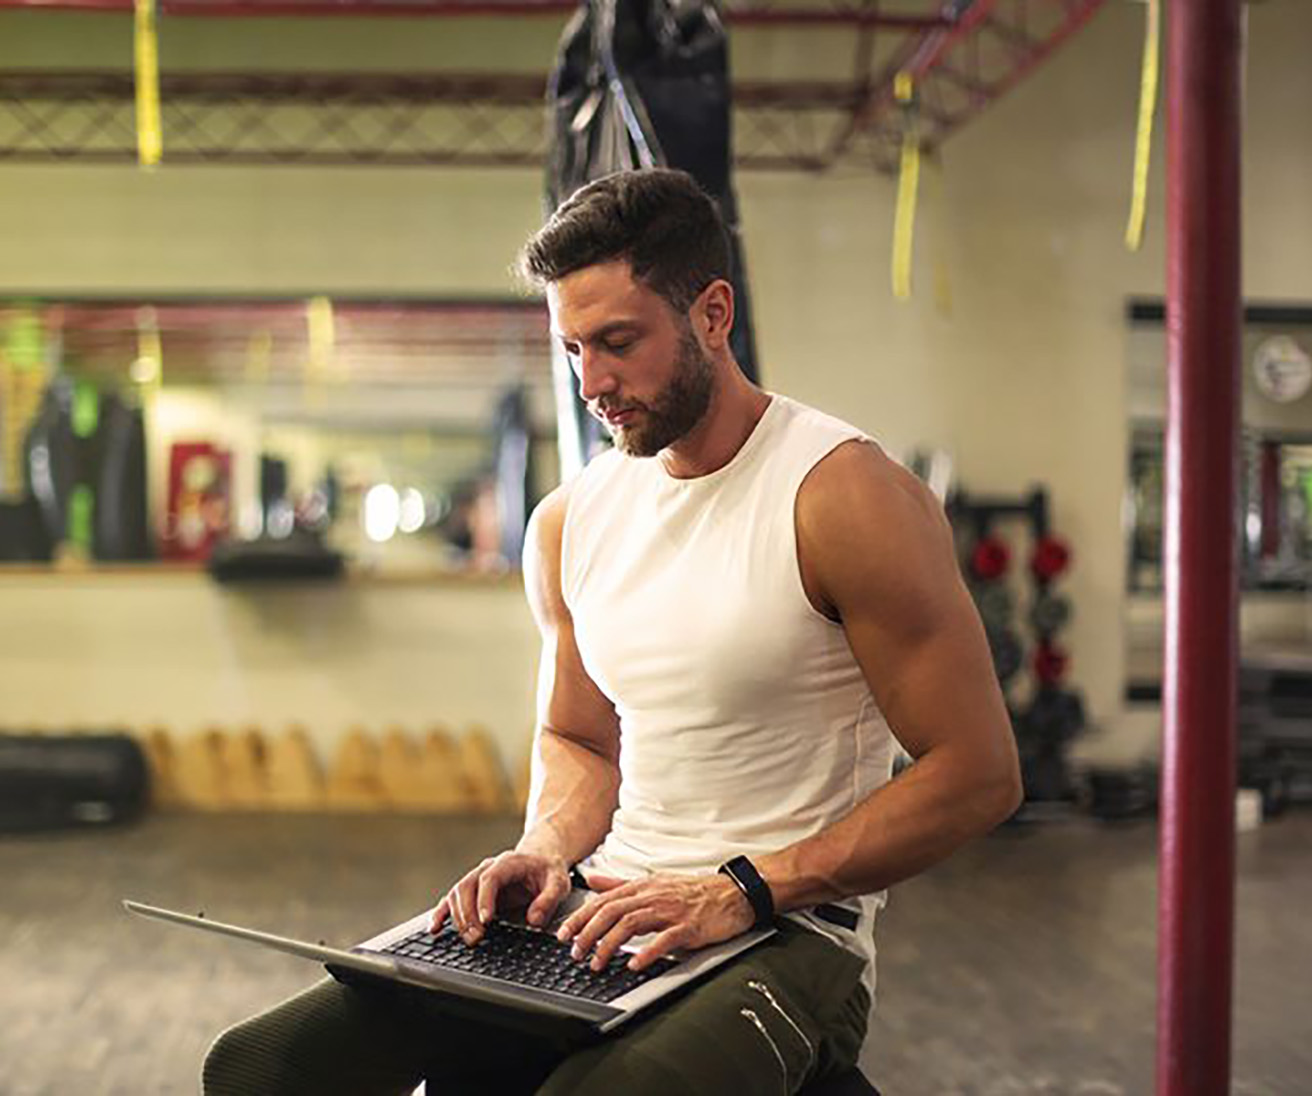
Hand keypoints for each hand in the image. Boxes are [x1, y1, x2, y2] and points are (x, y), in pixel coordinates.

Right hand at [431, 851, 570, 944]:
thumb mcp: (559, 882)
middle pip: (467, 886)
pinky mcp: (474, 890)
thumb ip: (548, 900)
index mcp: (507, 863)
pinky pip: (452, 899)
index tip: (487, 920)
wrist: (541, 858)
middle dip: (468, 913)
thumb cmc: (549, 870)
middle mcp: (488, 868)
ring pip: (457, 893)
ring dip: (457, 917)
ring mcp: (478, 878)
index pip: (489, 879)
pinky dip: (441, 912)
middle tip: (476, 937)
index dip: (485, 899)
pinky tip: (435, 927)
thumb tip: (534, 920)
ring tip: (469, 939)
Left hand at [556, 871, 755, 973]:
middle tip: (575, 952)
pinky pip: (665, 939)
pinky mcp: (689, 926)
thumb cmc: (692, 892)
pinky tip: (635, 965)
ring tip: (597, 963)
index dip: (581, 917)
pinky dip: (648, 952)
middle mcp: (653, 896)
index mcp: (642, 886)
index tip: (563, 934)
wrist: (732, 893)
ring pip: (632, 923)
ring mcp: (671, 910)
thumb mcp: (653, 883)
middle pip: (612, 911)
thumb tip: (591, 879)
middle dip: (588, 932)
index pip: (603, 900)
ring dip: (610, 945)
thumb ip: (619, 883)